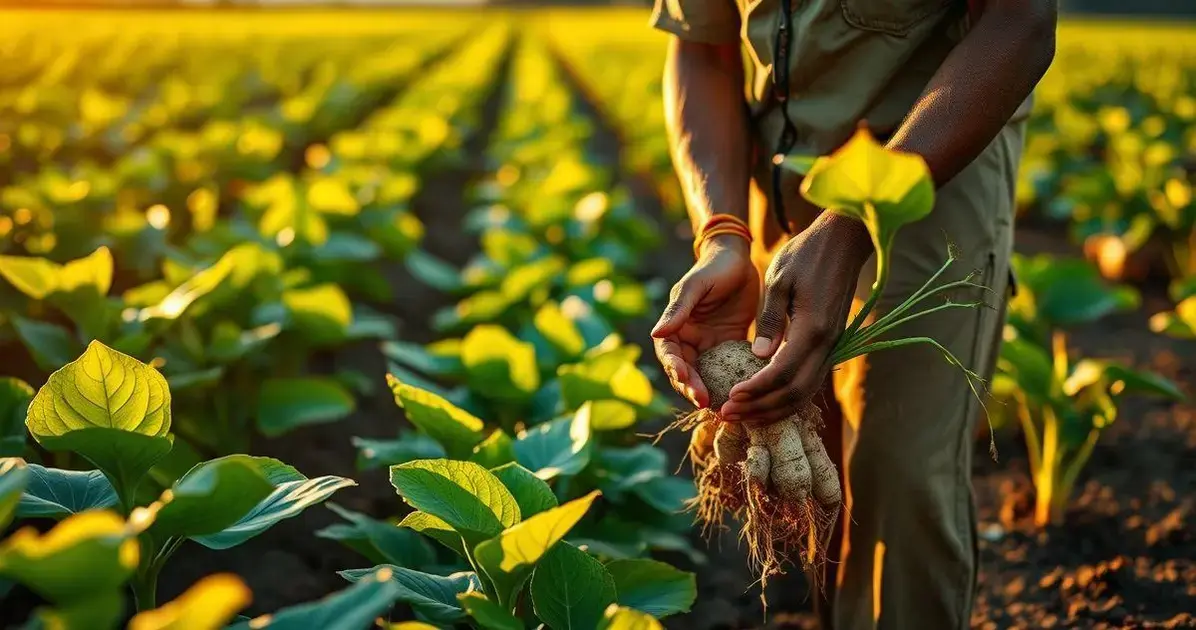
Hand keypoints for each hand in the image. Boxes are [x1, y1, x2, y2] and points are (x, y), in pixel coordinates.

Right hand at [652, 234, 758, 407]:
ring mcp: (709, 345)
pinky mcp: (729, 346)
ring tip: (721, 407)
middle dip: (692, 388)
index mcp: (674, 326)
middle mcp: (689, 340)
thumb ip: (678, 310)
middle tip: (705, 402)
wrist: (741, 259)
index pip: (669, 354)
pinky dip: (731, 383)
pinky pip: (728, 369)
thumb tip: (656, 333)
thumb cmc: (714, 267)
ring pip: (705, 376)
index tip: (685, 380)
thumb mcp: (696, 286)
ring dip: (710, 391)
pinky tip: (741, 394)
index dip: (675, 370)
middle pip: (685, 372)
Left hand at [721, 212, 871, 423]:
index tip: (730, 397)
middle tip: (729, 415)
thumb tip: (758, 356)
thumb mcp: (780, 279)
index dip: (755, 390)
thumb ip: (770, 320)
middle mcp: (826, 343)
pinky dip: (787, 397)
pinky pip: (809, 380)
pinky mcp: (830, 343)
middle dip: (760, 408)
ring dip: (774, 408)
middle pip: (794, 393)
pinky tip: (766, 400)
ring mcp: (831, 345)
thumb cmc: (807, 253)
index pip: (781, 373)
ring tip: (744, 416)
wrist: (844, 240)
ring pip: (805, 392)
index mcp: (812, 328)